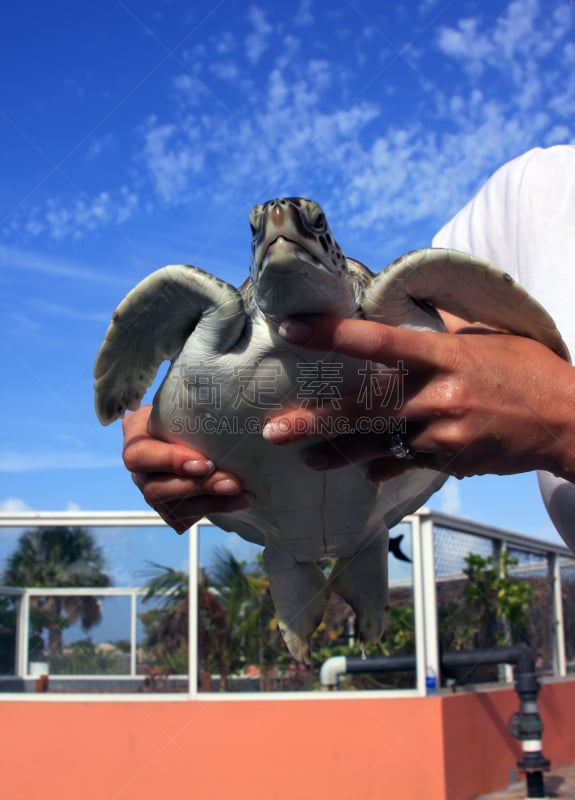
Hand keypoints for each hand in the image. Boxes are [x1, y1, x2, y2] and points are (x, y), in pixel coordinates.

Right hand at [122, 406, 248, 532]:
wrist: (200, 427)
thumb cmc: (193, 407)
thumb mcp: (193, 398)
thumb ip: (207, 404)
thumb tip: (263, 423)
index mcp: (136, 434)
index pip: (138, 455)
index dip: (169, 461)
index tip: (205, 462)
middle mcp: (140, 467)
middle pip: (154, 487)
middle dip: (196, 486)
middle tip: (231, 481)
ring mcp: (153, 489)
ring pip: (172, 506)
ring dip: (209, 500)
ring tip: (240, 491)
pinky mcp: (170, 508)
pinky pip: (187, 517)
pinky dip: (217, 508)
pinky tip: (241, 500)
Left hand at [262, 316, 574, 482]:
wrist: (569, 420)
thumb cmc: (528, 369)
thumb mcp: (485, 337)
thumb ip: (440, 333)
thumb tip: (407, 320)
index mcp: (444, 354)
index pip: (377, 342)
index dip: (332, 335)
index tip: (293, 331)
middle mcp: (438, 395)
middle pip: (365, 409)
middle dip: (317, 420)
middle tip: (275, 429)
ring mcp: (444, 433)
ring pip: (379, 444)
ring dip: (339, 453)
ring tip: (305, 458)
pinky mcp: (452, 461)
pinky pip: (406, 463)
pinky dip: (384, 464)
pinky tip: (363, 470)